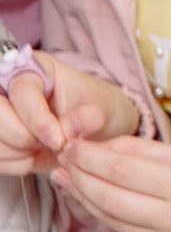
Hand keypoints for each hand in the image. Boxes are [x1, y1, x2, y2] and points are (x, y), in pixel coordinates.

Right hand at [0, 56, 137, 174]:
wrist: (91, 129)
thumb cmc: (93, 110)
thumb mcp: (100, 110)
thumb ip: (88, 118)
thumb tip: (68, 129)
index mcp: (35, 68)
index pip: (22, 91)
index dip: (37, 119)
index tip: (58, 140)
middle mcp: (8, 87)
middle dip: (21, 137)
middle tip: (51, 143)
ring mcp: (0, 112)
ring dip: (18, 153)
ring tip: (46, 147)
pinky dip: (14, 163)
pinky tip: (34, 155)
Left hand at [54, 135, 170, 231]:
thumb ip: (147, 152)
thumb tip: (103, 147)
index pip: (123, 170)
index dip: (90, 157)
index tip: (72, 144)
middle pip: (112, 197)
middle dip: (81, 177)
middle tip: (64, 159)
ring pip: (116, 220)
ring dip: (87, 198)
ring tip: (69, 179)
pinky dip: (111, 215)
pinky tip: (98, 199)